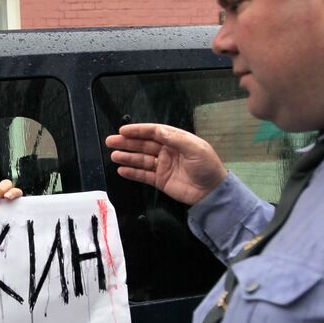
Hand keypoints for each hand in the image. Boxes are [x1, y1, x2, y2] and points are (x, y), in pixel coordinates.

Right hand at [106, 123, 226, 206]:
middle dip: (127, 142)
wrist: (212, 192)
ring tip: (114, 155)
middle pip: (144, 144)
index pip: (154, 132)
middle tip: (111, 141)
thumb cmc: (207, 167)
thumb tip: (158, 131)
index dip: (138, 131)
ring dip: (127, 157)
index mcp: (176, 140)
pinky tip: (122, 170)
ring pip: (141, 159)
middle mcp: (167, 151)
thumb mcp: (195, 148)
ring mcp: (162, 166)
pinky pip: (143, 175)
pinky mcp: (160, 180)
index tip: (123, 130)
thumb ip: (176, 139)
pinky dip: (132, 172)